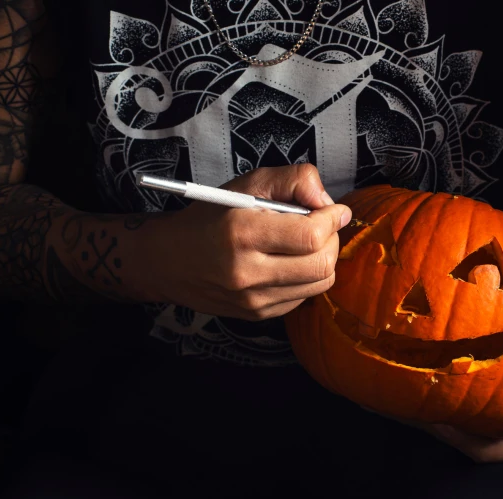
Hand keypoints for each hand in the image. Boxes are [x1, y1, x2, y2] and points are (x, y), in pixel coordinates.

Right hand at [140, 164, 350, 320]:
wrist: (169, 260)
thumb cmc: (211, 216)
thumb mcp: (247, 183)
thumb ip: (292, 180)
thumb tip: (327, 201)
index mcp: (241, 232)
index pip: (311, 235)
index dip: (332, 219)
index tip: (334, 209)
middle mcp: (247, 272)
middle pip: (322, 264)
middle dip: (332, 239)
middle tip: (322, 225)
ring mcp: (253, 300)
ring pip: (320, 283)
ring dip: (324, 259)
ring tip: (306, 242)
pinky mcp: (258, 314)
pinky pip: (303, 296)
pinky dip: (307, 277)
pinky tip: (288, 261)